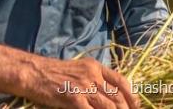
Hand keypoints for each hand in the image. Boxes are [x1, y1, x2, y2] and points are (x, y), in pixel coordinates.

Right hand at [23, 56, 138, 108]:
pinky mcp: (73, 98)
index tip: (136, 106)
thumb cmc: (55, 73)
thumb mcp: (79, 69)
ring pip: (108, 106)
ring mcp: (84, 87)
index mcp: (96, 67)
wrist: (35, 73)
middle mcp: (93, 75)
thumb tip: (109, 94)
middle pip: (117, 96)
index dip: (131, 96)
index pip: (121, 81)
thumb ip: (95, 79)